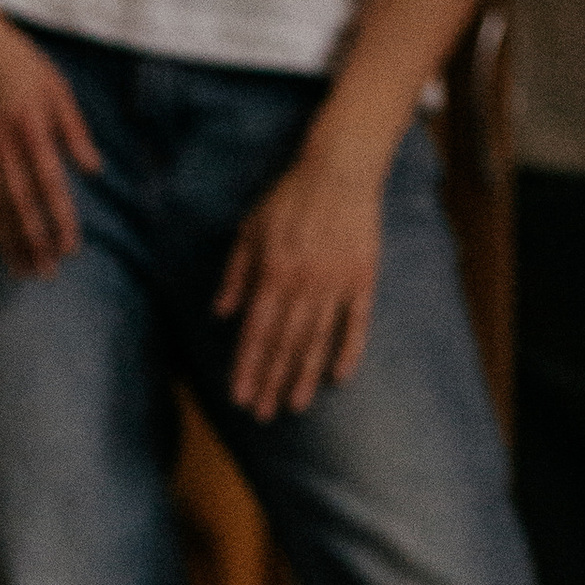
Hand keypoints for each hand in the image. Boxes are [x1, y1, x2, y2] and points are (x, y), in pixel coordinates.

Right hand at [0, 5, 100, 279]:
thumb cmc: (13, 58)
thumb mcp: (54, 85)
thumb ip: (74, 129)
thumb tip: (93, 169)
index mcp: (29, 125)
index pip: (49, 184)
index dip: (59, 220)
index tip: (71, 249)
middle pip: (18, 205)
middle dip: (34, 243)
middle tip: (47, 273)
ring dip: (8, 242)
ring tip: (23, 270)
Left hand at [215, 142, 383, 418]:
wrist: (340, 170)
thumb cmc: (289, 199)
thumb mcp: (250, 230)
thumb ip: (236, 274)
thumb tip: (221, 314)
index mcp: (274, 272)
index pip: (257, 331)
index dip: (248, 367)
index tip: (240, 397)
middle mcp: (304, 283)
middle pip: (285, 343)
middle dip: (271, 381)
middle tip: (262, 414)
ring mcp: (337, 284)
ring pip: (317, 339)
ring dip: (304, 375)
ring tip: (294, 407)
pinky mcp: (363, 279)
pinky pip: (356, 323)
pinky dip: (348, 351)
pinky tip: (340, 378)